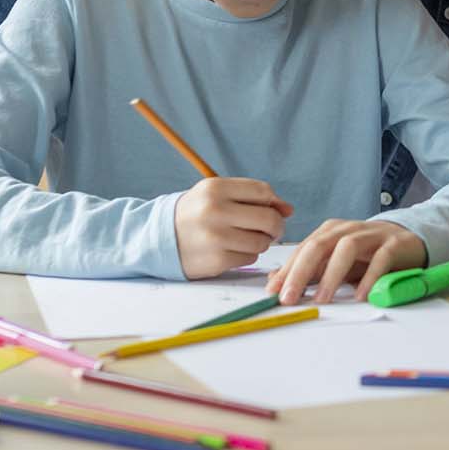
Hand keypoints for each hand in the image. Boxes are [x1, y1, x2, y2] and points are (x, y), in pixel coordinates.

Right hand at [174, 177, 291, 278]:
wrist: (160, 239)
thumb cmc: (196, 213)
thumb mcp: (217, 194)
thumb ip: (252, 197)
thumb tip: (288, 209)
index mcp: (215, 188)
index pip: (263, 192)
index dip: (274, 202)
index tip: (273, 210)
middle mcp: (215, 211)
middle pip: (269, 218)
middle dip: (276, 226)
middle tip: (270, 229)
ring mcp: (216, 237)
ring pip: (262, 241)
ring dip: (261, 242)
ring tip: (247, 238)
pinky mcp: (217, 260)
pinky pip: (250, 258)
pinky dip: (247, 255)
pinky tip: (233, 249)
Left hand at [267, 219, 424, 303]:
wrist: (407, 241)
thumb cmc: (366, 254)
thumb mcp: (334, 262)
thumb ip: (307, 272)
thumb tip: (275, 282)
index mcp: (330, 231)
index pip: (303, 249)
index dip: (286, 271)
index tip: (273, 293)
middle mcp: (348, 229)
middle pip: (319, 245)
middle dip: (300, 272)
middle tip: (289, 298)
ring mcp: (372, 235)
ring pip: (347, 248)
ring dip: (331, 274)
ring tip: (321, 299)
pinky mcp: (394, 244)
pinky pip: (381, 259)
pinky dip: (369, 277)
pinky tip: (360, 295)